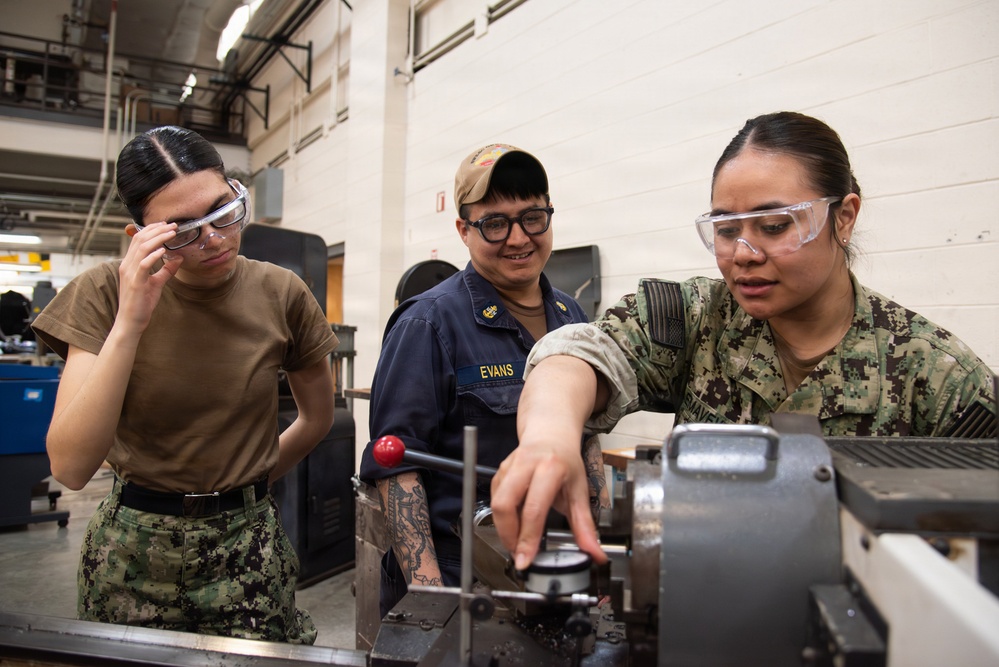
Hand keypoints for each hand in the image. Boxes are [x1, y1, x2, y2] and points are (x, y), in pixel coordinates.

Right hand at [117, 222, 181, 332]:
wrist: (130, 322)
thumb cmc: (141, 303)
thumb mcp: (157, 283)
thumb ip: (166, 270)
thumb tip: (178, 259)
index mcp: (130, 264)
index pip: (138, 240)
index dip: (151, 230)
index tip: (166, 225)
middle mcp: (127, 265)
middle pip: (140, 240)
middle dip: (157, 230)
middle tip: (173, 225)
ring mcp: (130, 273)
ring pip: (142, 248)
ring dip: (158, 238)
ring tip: (171, 233)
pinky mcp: (136, 283)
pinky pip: (144, 265)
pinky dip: (154, 255)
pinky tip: (164, 250)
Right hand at [490, 437, 606, 570]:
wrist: (551, 434)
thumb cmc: (566, 462)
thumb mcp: (580, 491)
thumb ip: (585, 525)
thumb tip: (595, 553)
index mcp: (550, 469)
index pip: (534, 509)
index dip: (527, 538)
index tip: (525, 559)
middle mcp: (526, 464)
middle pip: (504, 505)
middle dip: (508, 535)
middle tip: (518, 552)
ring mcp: (509, 466)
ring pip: (495, 503)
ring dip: (503, 528)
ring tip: (517, 541)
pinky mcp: (499, 471)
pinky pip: (494, 498)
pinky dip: (501, 516)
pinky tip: (513, 523)